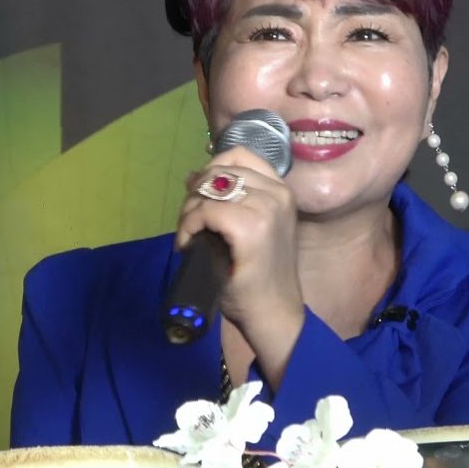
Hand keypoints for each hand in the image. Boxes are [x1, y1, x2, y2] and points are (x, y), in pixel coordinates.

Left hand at [176, 146, 305, 377]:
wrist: (273, 313)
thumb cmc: (256, 276)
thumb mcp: (245, 228)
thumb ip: (225, 200)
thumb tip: (191, 176)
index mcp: (281, 190)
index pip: (238, 154)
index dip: (210, 172)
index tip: (199, 199)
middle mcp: (278, 193)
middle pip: (218, 171)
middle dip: (194, 194)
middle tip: (190, 225)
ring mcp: (267, 208)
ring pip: (208, 190)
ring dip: (188, 212)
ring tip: (189, 237)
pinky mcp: (251, 227)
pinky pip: (205, 211)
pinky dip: (188, 226)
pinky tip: (188, 245)